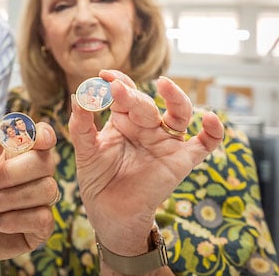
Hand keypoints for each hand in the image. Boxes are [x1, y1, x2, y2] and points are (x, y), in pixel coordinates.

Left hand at [0, 120, 57, 268]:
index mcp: (17, 155)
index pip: (41, 137)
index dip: (43, 135)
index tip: (39, 138)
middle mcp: (33, 176)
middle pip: (46, 162)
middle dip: (15, 172)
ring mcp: (39, 202)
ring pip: (47, 189)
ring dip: (11, 198)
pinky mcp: (40, 229)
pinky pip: (43, 218)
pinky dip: (14, 220)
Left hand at [68, 70, 223, 255]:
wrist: (110, 214)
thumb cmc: (98, 179)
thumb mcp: (85, 150)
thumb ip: (81, 125)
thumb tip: (77, 96)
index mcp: (123, 119)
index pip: (125, 93)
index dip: (118, 82)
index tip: (104, 75)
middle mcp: (146, 126)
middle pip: (145, 104)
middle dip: (131, 96)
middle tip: (116, 89)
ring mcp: (165, 142)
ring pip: (179, 114)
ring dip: (175, 98)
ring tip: (164, 84)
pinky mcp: (181, 161)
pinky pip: (203, 144)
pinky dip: (213, 132)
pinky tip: (211, 120)